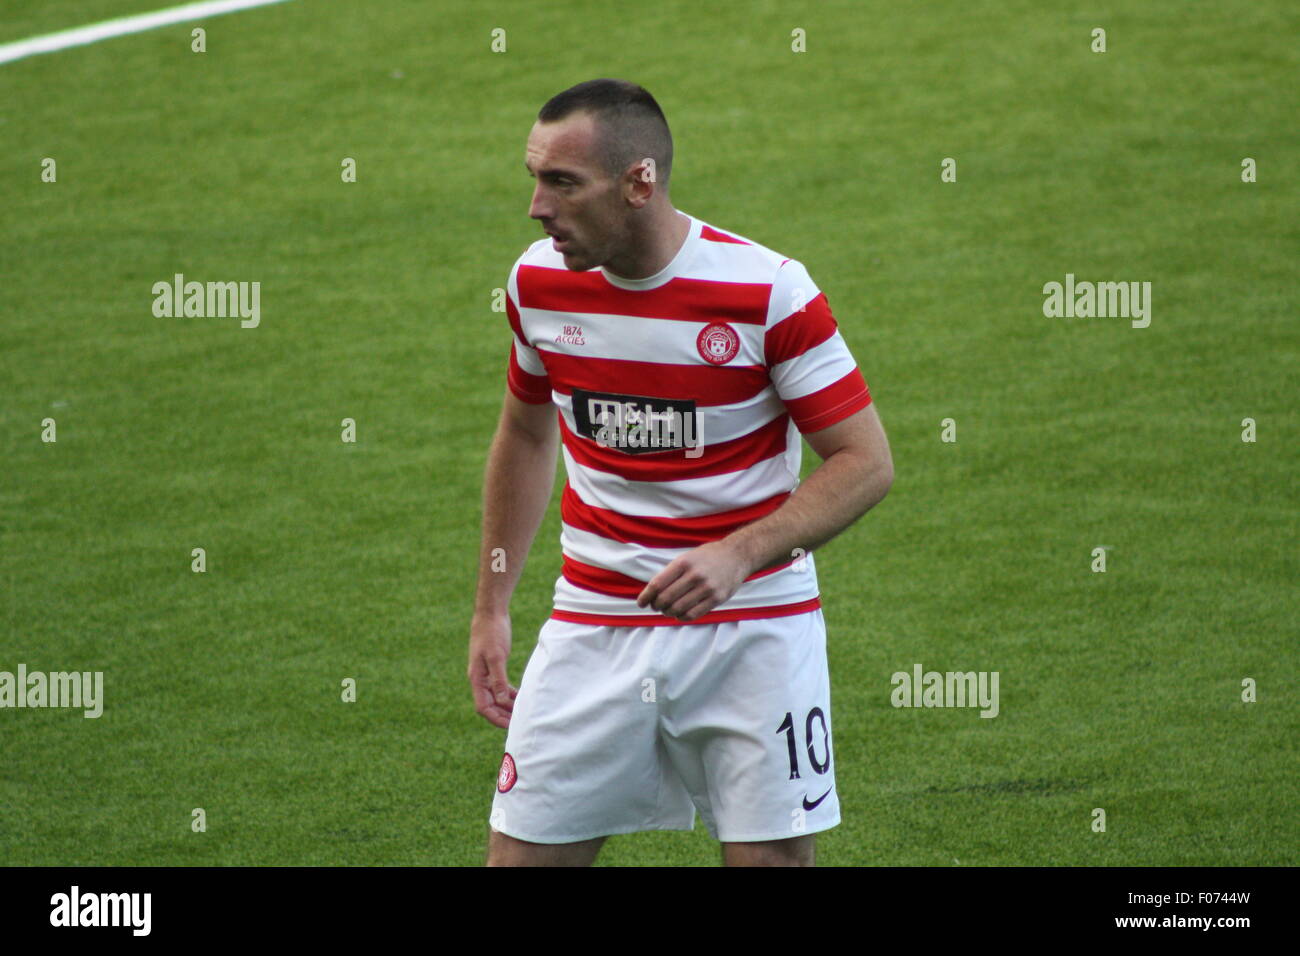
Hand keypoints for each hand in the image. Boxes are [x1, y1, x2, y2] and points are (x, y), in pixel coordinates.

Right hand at [468, 613, 517, 727]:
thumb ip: (498, 679)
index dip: (495, 718)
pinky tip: (520, 696)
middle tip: (519, 722)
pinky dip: (509, 694)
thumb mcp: (497, 657)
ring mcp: (486, 673)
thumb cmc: (492, 633)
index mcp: (476, 678)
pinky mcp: (494, 667)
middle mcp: (479, 679)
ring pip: (495, 697)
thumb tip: (501, 701)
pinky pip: (500, 686)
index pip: (483, 707)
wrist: (490, 614)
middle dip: (502, 715)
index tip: (510, 725)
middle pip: (489, 705)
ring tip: (522, 711)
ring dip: (507, 706)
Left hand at [636, 540, 752, 621]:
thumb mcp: (687, 557)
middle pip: (666, 599)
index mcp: (683, 563)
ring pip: (678, 609)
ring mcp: (707, 588)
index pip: (657, 584)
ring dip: (668, 612)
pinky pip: (693, 615)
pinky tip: (679, 614)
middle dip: (657, 606)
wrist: (736, 555)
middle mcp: (695, 575)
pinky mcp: (717, 599)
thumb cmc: (707, 557)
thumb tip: (652, 593)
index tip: (641, 603)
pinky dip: (681, 617)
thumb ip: (671, 573)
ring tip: (667, 610)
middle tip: (656, 606)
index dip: (646, 596)